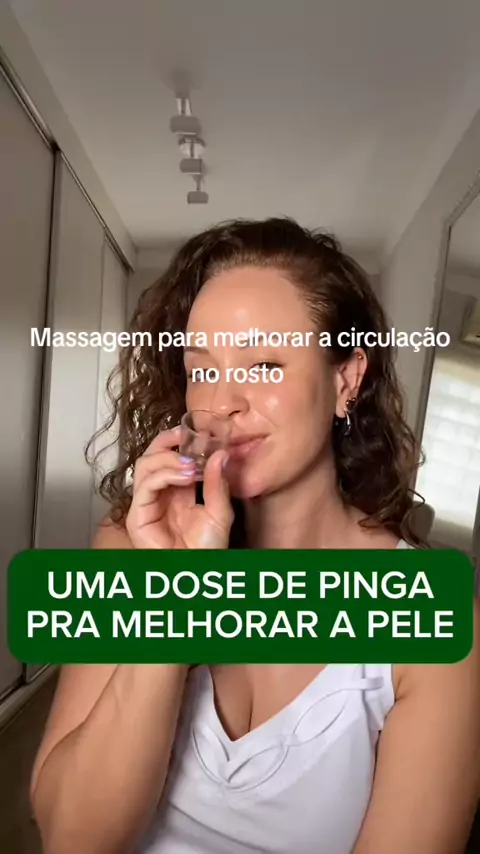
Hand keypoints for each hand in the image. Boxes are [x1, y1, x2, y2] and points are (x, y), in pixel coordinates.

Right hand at [125, 426, 232, 548]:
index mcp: (176, 492)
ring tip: (192, 463)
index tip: (195, 432)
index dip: (178, 441)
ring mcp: (146, 506)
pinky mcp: (138, 518)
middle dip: (167, 441)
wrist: (198, 574)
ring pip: (144, 466)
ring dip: (169, 458)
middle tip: (187, 436)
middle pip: (150, 456)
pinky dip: (166, 474)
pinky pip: (145, 485)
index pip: (168, 457)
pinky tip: (186, 475)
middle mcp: (158, 497)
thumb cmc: (207, 551)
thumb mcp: (220, 511)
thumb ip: (217, 483)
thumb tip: (220, 453)